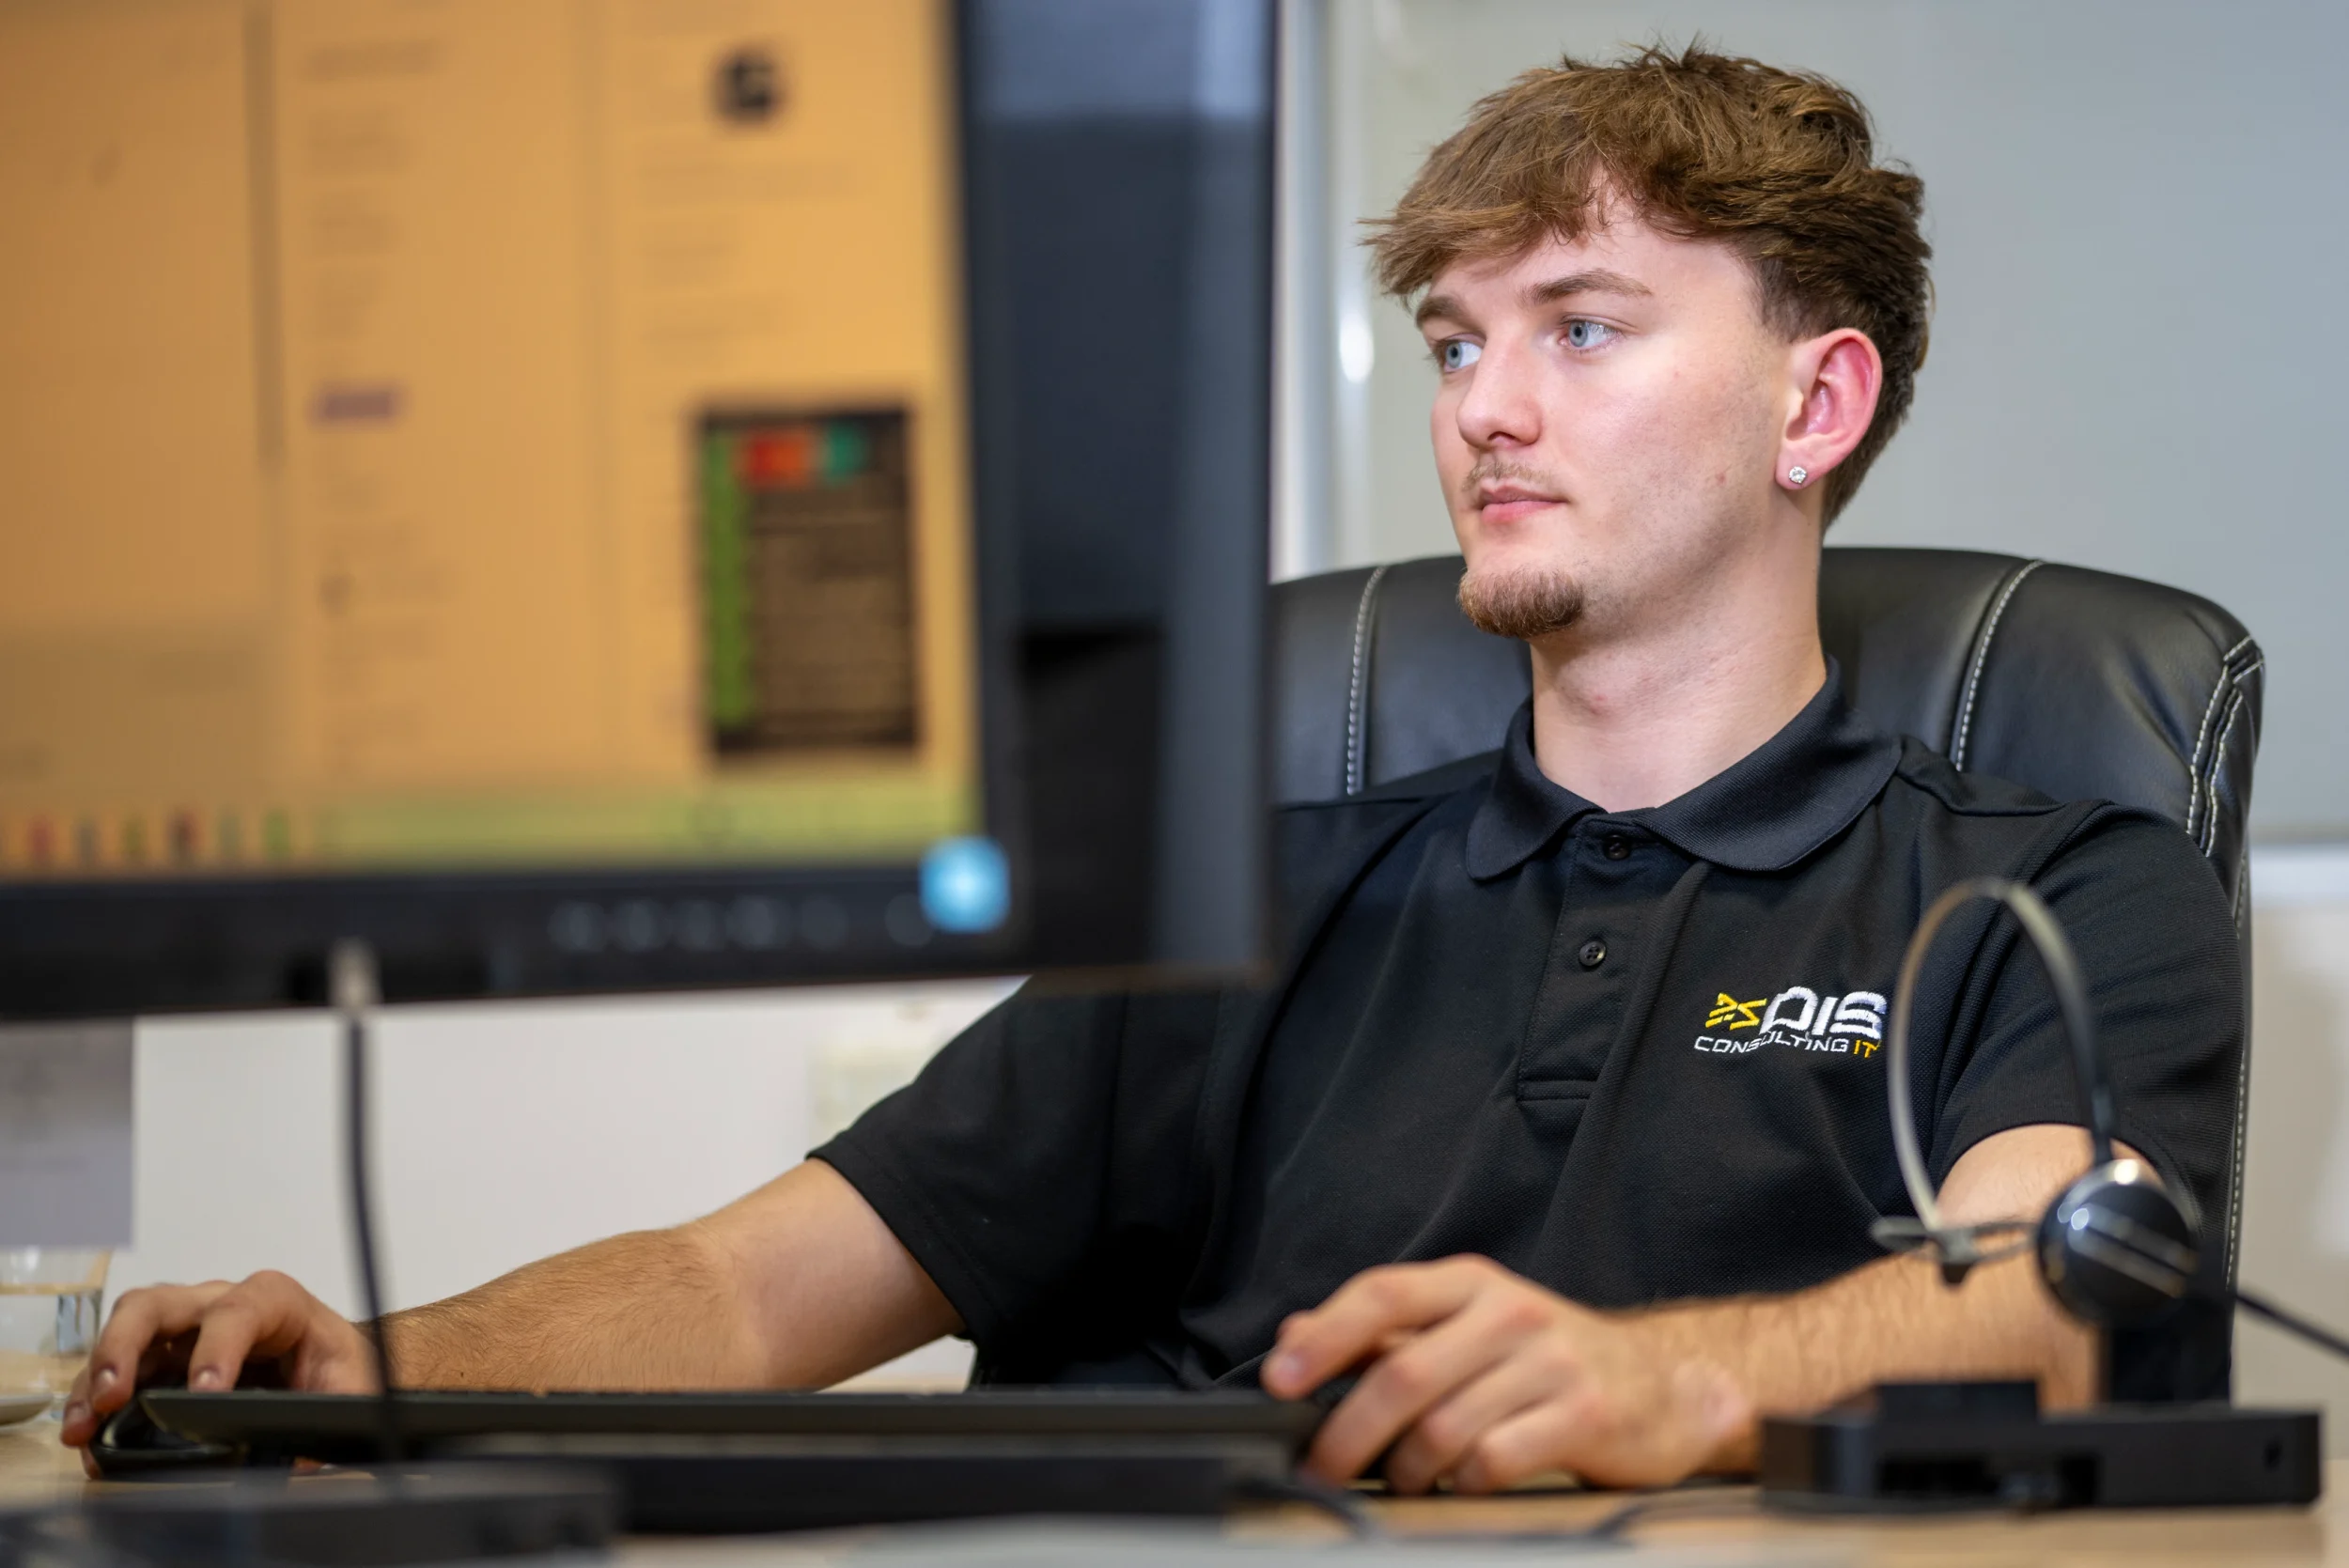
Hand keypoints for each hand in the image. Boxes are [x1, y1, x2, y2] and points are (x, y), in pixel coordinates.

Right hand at [59, 1272, 377, 1473]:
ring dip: (98, 1377)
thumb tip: (300, 1459)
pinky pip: (118, 1367)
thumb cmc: (335, 1364)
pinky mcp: (161, 1359)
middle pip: (158, 1304)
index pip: (239, 1311)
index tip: (205, 1393)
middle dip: (126, 1346)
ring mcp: (182, 1328)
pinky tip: (86, 1434)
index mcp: (274, 1301)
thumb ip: (331, 1412)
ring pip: (126, 1333)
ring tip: (84, 1426)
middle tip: (112, 1396)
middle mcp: (218, 1304)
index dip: (217, 1348)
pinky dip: (95, 1398)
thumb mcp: (349, 1384)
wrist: (328, 1366)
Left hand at [1260, 1255, 1748, 1492]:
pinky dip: (1462, 1481)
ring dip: (1405, 1468)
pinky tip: (1461, 1483)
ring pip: (1442, 1427)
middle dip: (1347, 1431)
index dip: (1324, 1335)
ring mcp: (1550, 1362)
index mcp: (1471, 1284)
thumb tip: (1293, 1337)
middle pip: (1402, 1372)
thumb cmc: (1547, 1357)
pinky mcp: (1584, 1415)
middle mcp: (1509, 1313)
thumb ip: (1385, 1332)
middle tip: (1321, 1468)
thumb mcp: (1467, 1326)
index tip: (1279, 1379)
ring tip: (1401, 1479)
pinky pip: (1495, 1460)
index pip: (1382, 1293)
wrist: (1665, 1385)